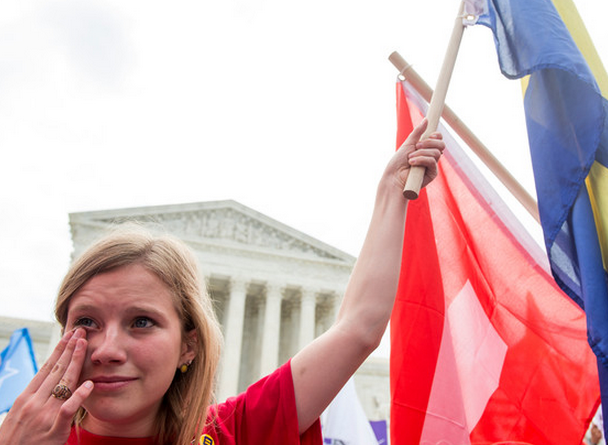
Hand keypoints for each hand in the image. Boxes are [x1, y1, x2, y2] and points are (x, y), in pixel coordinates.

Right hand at [0, 328, 92, 444]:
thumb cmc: (15, 441)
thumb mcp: (20, 416)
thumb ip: (34, 399)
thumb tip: (48, 383)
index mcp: (25, 398)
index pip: (45, 369)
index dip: (58, 351)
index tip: (68, 336)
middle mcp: (34, 403)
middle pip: (56, 371)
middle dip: (69, 349)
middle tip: (80, 332)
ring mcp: (44, 416)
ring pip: (63, 384)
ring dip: (75, 362)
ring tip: (85, 345)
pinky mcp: (53, 431)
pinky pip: (67, 410)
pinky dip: (78, 396)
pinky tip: (89, 385)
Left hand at [385, 119, 444, 191]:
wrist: (393, 177)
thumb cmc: (398, 162)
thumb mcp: (408, 144)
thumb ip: (417, 133)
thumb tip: (426, 120)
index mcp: (426, 149)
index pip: (438, 139)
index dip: (436, 136)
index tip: (430, 135)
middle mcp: (430, 157)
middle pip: (441, 145)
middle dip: (429, 143)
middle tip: (416, 146)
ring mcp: (432, 166)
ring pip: (436, 153)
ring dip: (421, 153)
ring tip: (410, 158)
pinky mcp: (432, 174)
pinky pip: (432, 162)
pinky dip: (422, 160)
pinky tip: (412, 163)